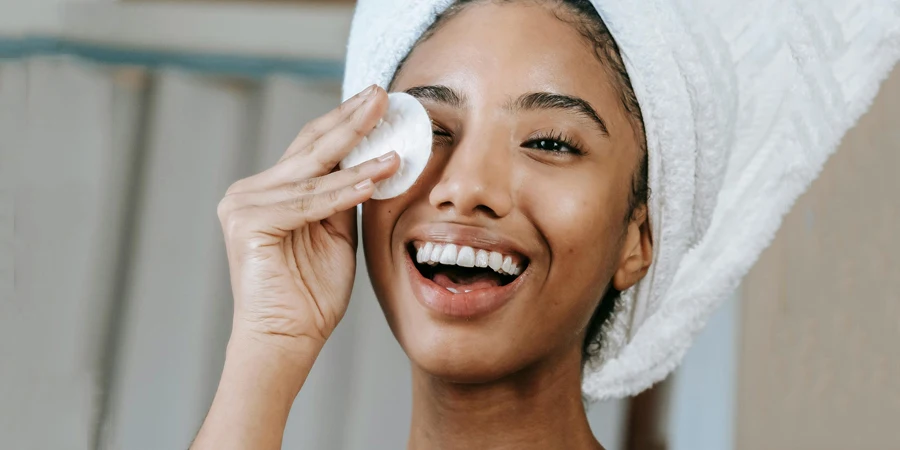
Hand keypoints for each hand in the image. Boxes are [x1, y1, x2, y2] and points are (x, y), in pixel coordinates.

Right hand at [217, 85, 397, 346]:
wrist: (286, 340)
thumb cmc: (311, 295)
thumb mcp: (336, 234)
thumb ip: (343, 198)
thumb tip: (371, 161)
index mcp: (269, 191)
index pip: (312, 147)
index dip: (346, 122)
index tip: (377, 100)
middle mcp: (250, 192)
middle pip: (310, 148)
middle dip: (351, 121)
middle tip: (382, 95)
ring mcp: (243, 205)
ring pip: (314, 175)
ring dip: (358, 157)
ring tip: (394, 144)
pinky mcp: (247, 223)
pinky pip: (308, 203)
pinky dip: (343, 192)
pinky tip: (373, 179)